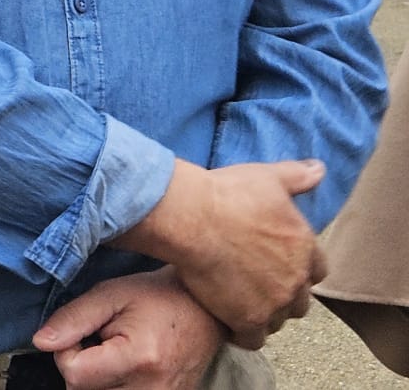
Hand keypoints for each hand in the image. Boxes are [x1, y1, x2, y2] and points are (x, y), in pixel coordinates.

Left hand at [34, 269, 227, 389]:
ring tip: (113, 353)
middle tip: (100, 340)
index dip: (66, 351)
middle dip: (81, 367)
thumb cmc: (158, 297)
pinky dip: (113, 386)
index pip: (74, 375)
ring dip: (97, 379)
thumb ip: (73, 318)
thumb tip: (41, 342)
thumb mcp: (110, 295)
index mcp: (138, 359)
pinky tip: (124, 367)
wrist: (204, 311)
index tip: (82, 332)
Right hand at [114, 158, 325, 347]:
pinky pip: (254, 339)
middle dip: (284, 292)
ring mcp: (273, 302)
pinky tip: (229, 318)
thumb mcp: (266, 177)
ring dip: (265, 312)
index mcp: (304, 247)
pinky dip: (244, 332)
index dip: (298, 266)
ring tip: (242, 300)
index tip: (280, 262)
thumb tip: (319, 169)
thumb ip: (297, 176)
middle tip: (259, 282)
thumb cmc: (226, 194)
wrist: (191, 218)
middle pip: (300, 299)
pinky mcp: (247, 319)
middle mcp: (295, 279)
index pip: (317, 269)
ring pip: (279, 319)